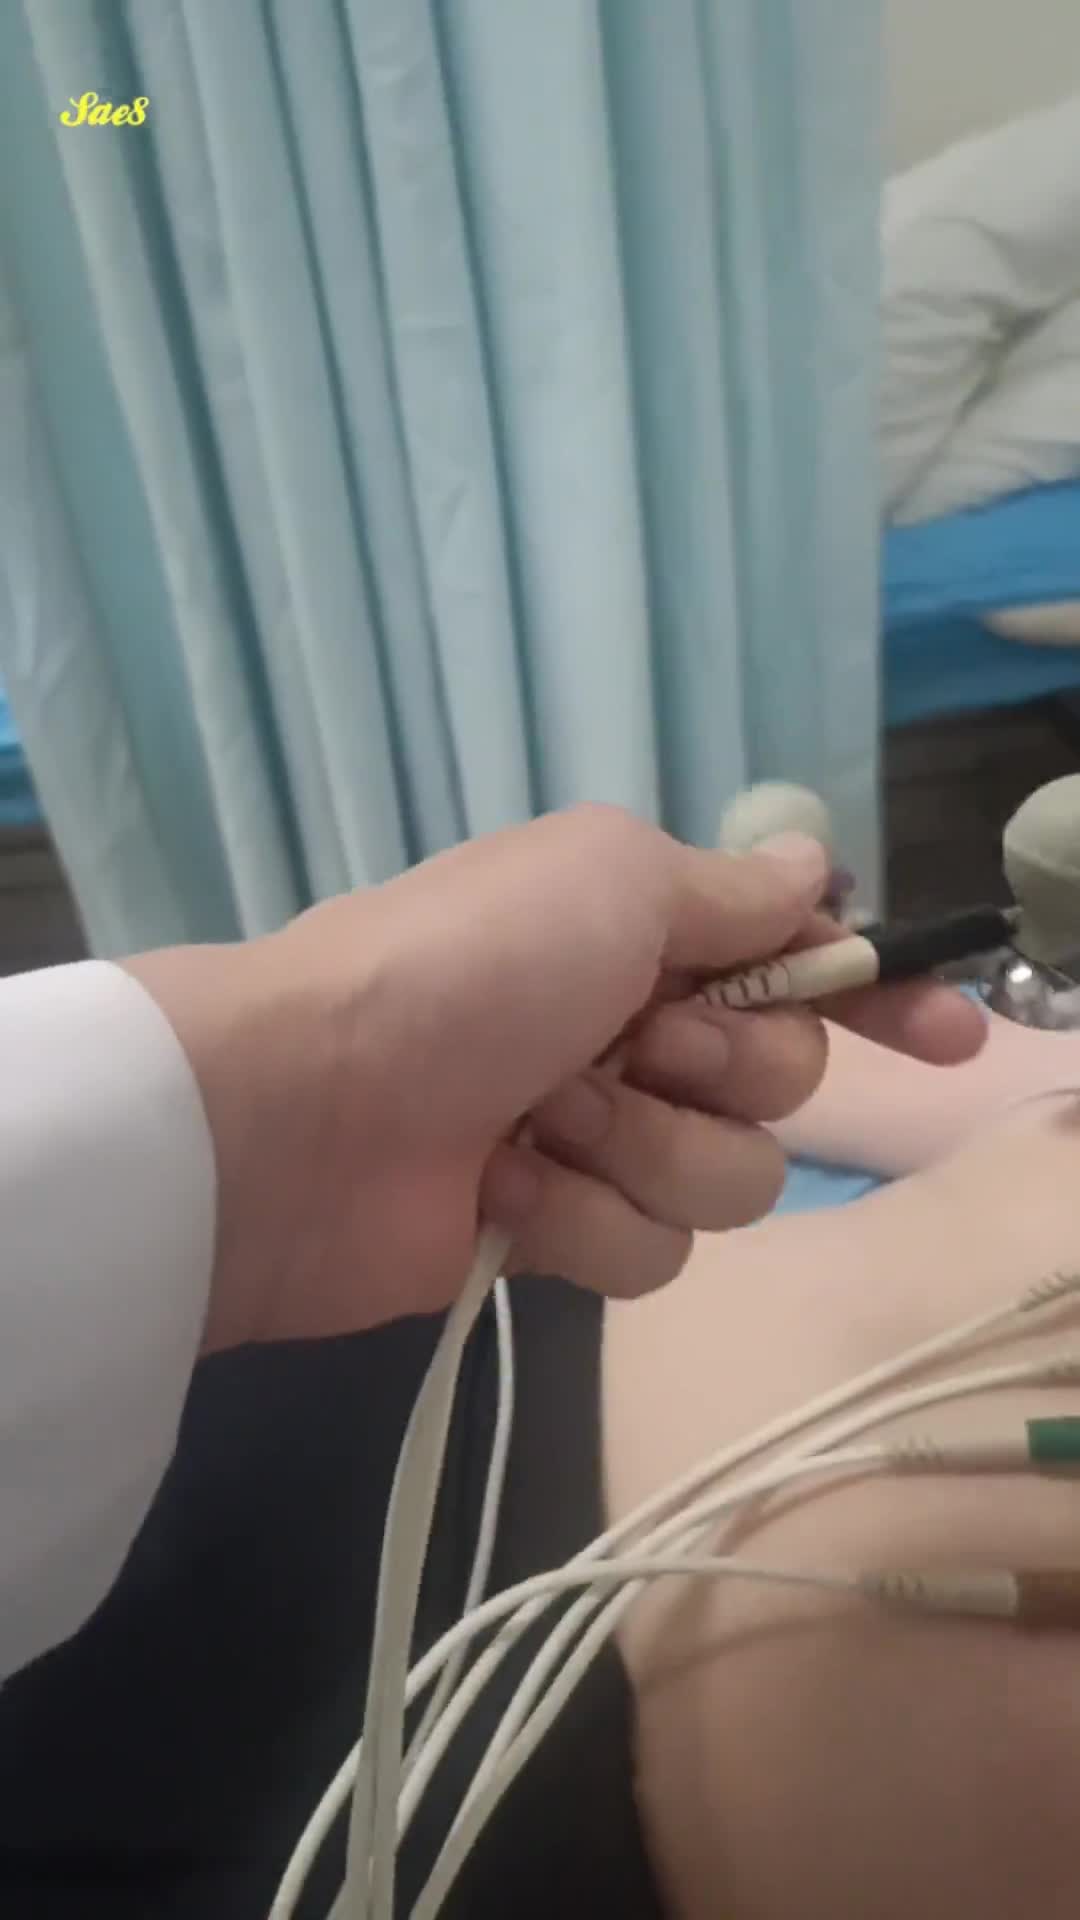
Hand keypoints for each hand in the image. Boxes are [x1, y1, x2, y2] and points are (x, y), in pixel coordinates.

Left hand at [125, 807, 985, 1346]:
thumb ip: (731, 889)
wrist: (303, 1113)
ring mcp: (597, 1139)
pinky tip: (504, 1193)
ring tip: (539, 1122)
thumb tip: (817, 868)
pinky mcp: (559, 1237)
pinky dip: (580, 1221)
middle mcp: (636, 1031)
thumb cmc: (463, 968)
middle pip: (784, 1080)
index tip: (946, 1041)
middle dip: (720, 1066)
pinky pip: (652, 1255)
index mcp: (649, 933)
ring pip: (729, 1181)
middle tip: (631, 1044)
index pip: (804, 966)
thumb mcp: (608, 879)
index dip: (883, 1001)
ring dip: (640, 1149)